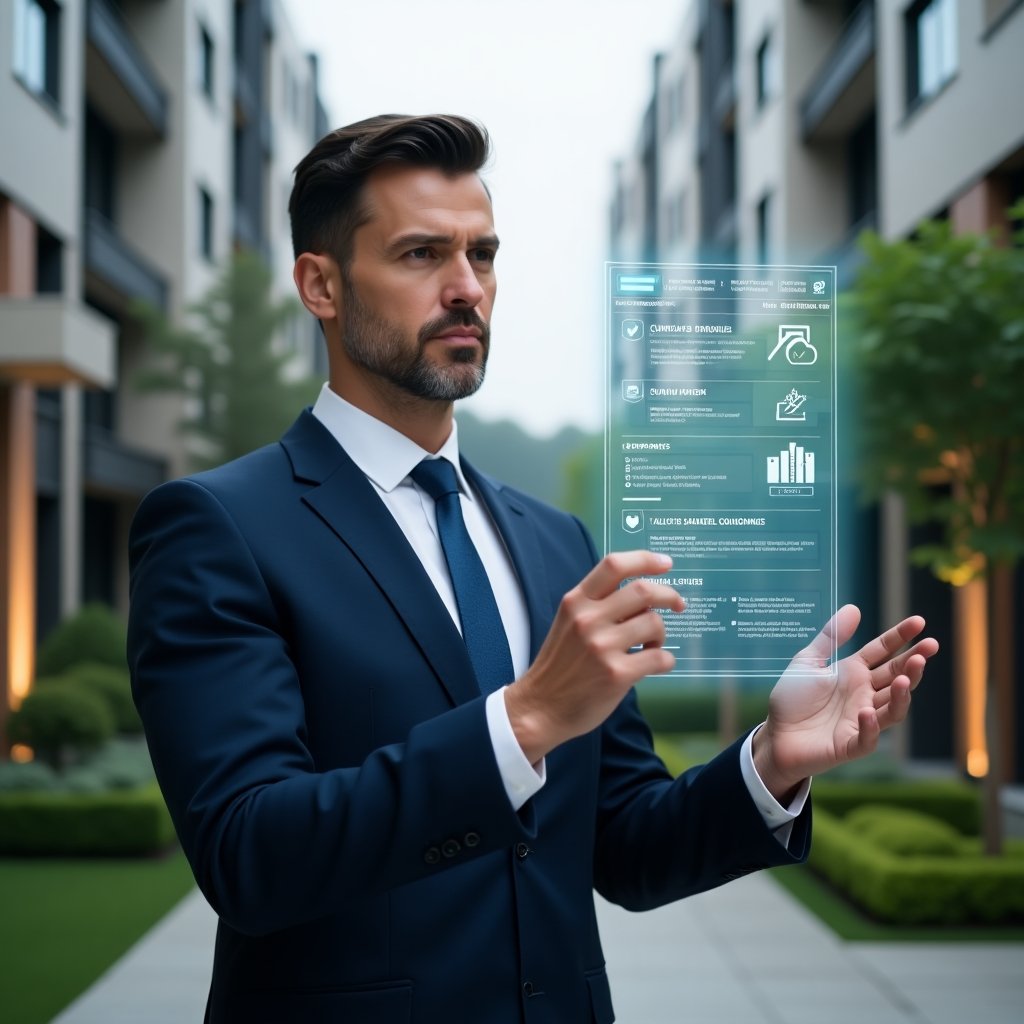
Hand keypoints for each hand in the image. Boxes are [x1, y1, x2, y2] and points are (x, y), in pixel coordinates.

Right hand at [505, 551, 685, 762]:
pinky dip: (666, 660)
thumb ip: (597, 604)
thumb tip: (642, 593)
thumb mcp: (568, 623)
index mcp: (575, 601)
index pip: (614, 565)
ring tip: (652, 645)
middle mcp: (588, 619)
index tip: (665, 563)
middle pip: (643, 591)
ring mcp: (602, 647)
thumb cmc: (559, 664)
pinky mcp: (617, 674)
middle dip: (669, 595)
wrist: (540, 707)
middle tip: (678, 604)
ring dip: (662, 634)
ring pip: (655, 623)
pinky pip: (660, 657)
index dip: (645, 559)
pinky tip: (655, 664)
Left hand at [752, 605, 938, 800]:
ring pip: (892, 709)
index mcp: (854, 672)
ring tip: (906, 679)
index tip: (919, 622)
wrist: (776, 735)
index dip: (900, 637)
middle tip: (929, 647)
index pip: (883, 651)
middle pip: (895, 677)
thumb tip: (854, 608)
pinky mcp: (850, 744)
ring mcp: (861, 720)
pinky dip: (871, 727)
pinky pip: (868, 738)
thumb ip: (830, 637)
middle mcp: (864, 694)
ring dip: (902, 695)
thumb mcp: (808, 662)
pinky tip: (867, 713)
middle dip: (913, 663)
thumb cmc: (793, 699)